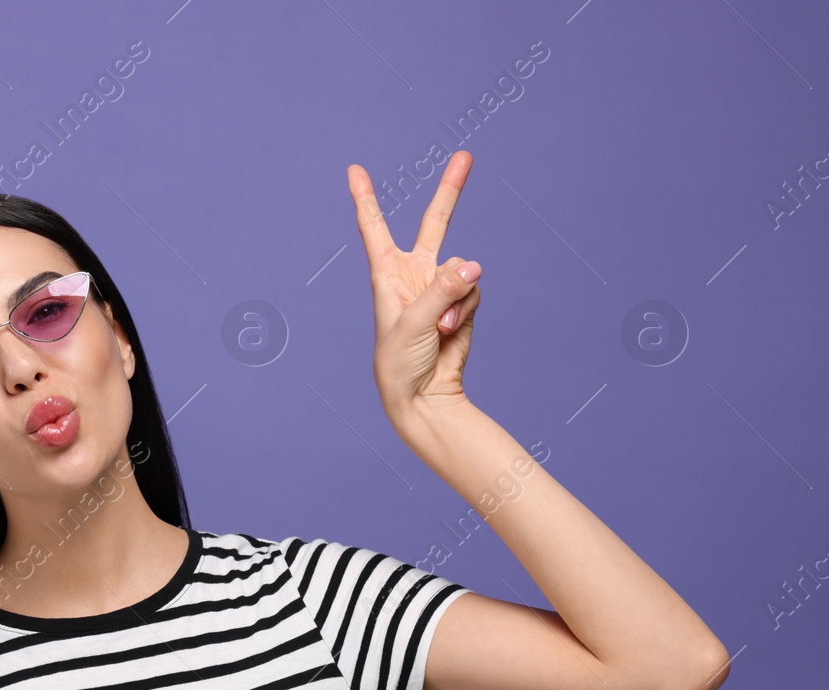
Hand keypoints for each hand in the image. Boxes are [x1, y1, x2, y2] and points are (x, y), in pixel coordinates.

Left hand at [346, 150, 481, 419]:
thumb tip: (474, 264)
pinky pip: (474, 288)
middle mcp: (414, 274)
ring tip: (440, 326)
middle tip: (466, 155)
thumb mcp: (414, 323)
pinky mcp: (462, 301)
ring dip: (456, 297)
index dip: (365, 198)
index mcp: (386, 274)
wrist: (423, 394)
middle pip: (436, 223)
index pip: (374, 228)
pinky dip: (466, 309)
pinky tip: (451, 329)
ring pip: (463, 268)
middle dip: (451, 190)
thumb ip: (443, 290)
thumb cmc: (400, 362)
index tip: (354, 170)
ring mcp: (441, 286)